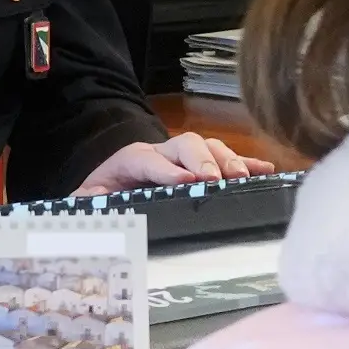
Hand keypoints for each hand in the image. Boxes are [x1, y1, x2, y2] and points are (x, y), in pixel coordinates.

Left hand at [73, 133, 275, 194]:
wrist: (114, 179)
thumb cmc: (104, 192)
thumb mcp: (87, 197)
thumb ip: (83, 201)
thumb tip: (88, 202)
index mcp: (132, 160)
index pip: (151, 161)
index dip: (167, 170)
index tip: (183, 182)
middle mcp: (163, 153)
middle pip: (186, 145)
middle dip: (202, 161)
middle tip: (214, 179)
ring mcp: (185, 157)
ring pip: (210, 147)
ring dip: (228, 160)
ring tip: (240, 177)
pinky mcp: (203, 166)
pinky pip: (228, 160)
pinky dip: (248, 163)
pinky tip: (266, 170)